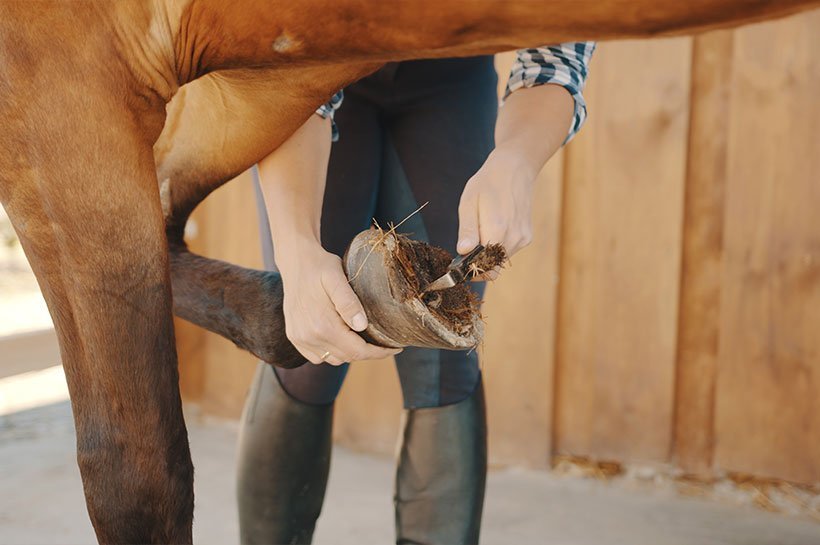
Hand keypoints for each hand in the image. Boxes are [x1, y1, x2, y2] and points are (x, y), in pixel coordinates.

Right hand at [277, 244, 400, 364]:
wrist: (295, 262)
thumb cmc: (319, 267)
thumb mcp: (336, 277)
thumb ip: (349, 302)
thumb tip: (362, 325)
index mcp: (323, 325)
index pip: (358, 351)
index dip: (379, 353)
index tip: (396, 348)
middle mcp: (310, 337)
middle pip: (347, 357)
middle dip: (368, 352)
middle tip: (383, 343)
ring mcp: (300, 339)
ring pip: (333, 359)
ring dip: (350, 353)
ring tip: (363, 339)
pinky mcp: (294, 337)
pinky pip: (318, 356)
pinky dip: (332, 352)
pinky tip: (340, 338)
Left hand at [457, 148, 537, 278]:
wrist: (515, 169)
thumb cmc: (488, 183)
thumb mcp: (469, 202)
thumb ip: (467, 230)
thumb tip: (463, 252)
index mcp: (498, 230)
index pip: (485, 268)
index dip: (472, 270)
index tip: (461, 263)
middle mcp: (514, 238)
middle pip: (493, 267)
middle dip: (478, 262)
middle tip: (467, 245)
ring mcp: (523, 238)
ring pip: (500, 260)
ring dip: (488, 253)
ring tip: (482, 228)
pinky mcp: (527, 237)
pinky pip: (508, 251)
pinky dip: (498, 246)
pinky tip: (494, 226)